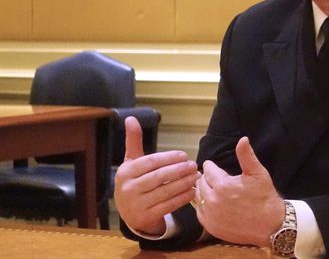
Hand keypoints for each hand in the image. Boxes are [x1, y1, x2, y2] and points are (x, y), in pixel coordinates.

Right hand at [114, 116, 198, 235]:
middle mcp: (128, 189)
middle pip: (159, 177)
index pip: (150, 162)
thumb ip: (133, 141)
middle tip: (194, 165)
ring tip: (196, 176)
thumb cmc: (134, 181)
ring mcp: (136, 205)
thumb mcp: (131, 162)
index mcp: (125, 172)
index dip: (168, 158)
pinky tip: (193, 191)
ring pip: (165, 191)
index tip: (184, 155)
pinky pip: (168, 206)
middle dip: (179, 170)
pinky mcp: (146, 217)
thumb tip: (130, 118)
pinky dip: (182, 198)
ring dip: (184, 183)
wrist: (129, 213)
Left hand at [194, 136, 284, 246]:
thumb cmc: (264, 197)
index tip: (211, 165)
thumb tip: (242, 139)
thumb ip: (246, 156)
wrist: (269, 224)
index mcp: (223, 185)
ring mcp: (211, 215)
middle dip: (206, 178)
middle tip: (212, 177)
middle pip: (201, 183)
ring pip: (198, 197)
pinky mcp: (211, 226)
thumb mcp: (257, 173)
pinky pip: (200, 212)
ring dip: (203, 191)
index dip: (210, 166)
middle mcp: (213, 200)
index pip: (208, 170)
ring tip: (211, 188)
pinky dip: (204, 206)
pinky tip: (212, 203)